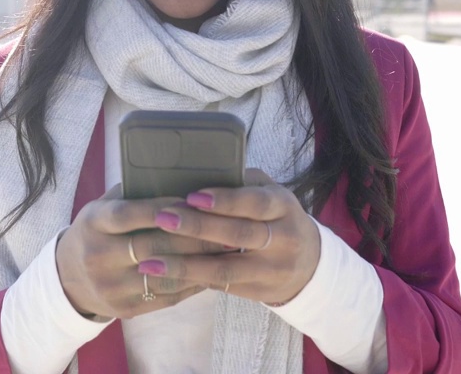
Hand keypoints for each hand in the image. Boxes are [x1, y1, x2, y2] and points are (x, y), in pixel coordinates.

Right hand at [56, 184, 233, 319]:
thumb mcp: (101, 208)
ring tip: (228, 250)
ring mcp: (111, 286)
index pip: (128, 215)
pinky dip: (192, 284)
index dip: (160, 207)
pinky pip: (166, 297)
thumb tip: (175, 174)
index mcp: (93, 224)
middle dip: (193, 236)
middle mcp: (99, 256)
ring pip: (164, 275)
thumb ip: (131, 195)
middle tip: (226, 226)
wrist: (68, 280)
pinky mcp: (125, 309)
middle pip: (152, 245)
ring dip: (200, 263)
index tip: (193, 200)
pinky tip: (213, 271)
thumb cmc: (96, 232)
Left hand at [137, 168, 320, 305]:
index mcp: (284, 207)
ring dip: (184, 265)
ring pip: (225, 269)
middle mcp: (283, 239)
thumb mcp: (271, 194)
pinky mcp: (258, 292)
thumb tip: (196, 167)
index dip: (224, 200)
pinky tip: (162, 274)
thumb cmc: (277, 218)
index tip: (192, 196)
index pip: (254, 202)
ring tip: (149, 260)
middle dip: (197, 227)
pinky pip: (220, 286)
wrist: (310, 266)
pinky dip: (190, 279)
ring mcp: (272, 270)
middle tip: (162, 218)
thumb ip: (242, 182)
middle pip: (238, 234)